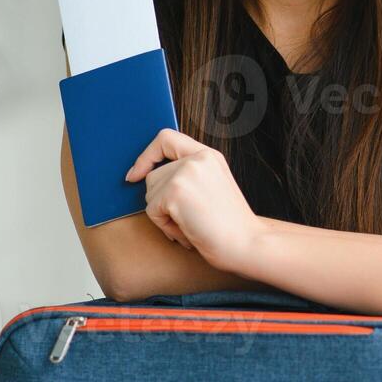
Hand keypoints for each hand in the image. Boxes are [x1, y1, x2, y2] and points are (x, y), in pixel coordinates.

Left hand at [125, 128, 263, 272]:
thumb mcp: (213, 188)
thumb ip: (188, 175)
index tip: (136, 174)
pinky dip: (165, 226)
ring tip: (190, 225)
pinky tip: (188, 231)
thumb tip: (145, 176)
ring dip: (164, 216)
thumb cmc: (230, 225)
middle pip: (152, 175)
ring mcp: (185, 173)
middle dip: (161, 202)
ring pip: (150, 194)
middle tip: (187, 218)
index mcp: (209, 155)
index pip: (166, 138)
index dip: (146, 155)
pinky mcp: (175, 192)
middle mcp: (197, 159)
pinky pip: (152, 210)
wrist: (246, 243)